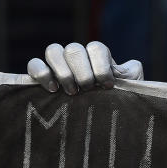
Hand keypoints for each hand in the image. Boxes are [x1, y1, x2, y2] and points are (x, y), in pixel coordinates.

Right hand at [27, 41, 142, 93]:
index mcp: (98, 57)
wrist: (102, 119)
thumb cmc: (116, 102)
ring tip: (72, 92)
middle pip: (73, 49)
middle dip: (82, 71)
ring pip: (53, 51)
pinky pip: (34, 64)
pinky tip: (53, 90)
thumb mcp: (129, 88)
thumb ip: (132, 75)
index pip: (96, 48)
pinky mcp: (42, 76)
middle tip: (87, 89)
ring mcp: (58, 65)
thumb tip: (130, 66)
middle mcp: (77, 57)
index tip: (107, 85)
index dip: (101, 66)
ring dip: (63, 71)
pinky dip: (41, 73)